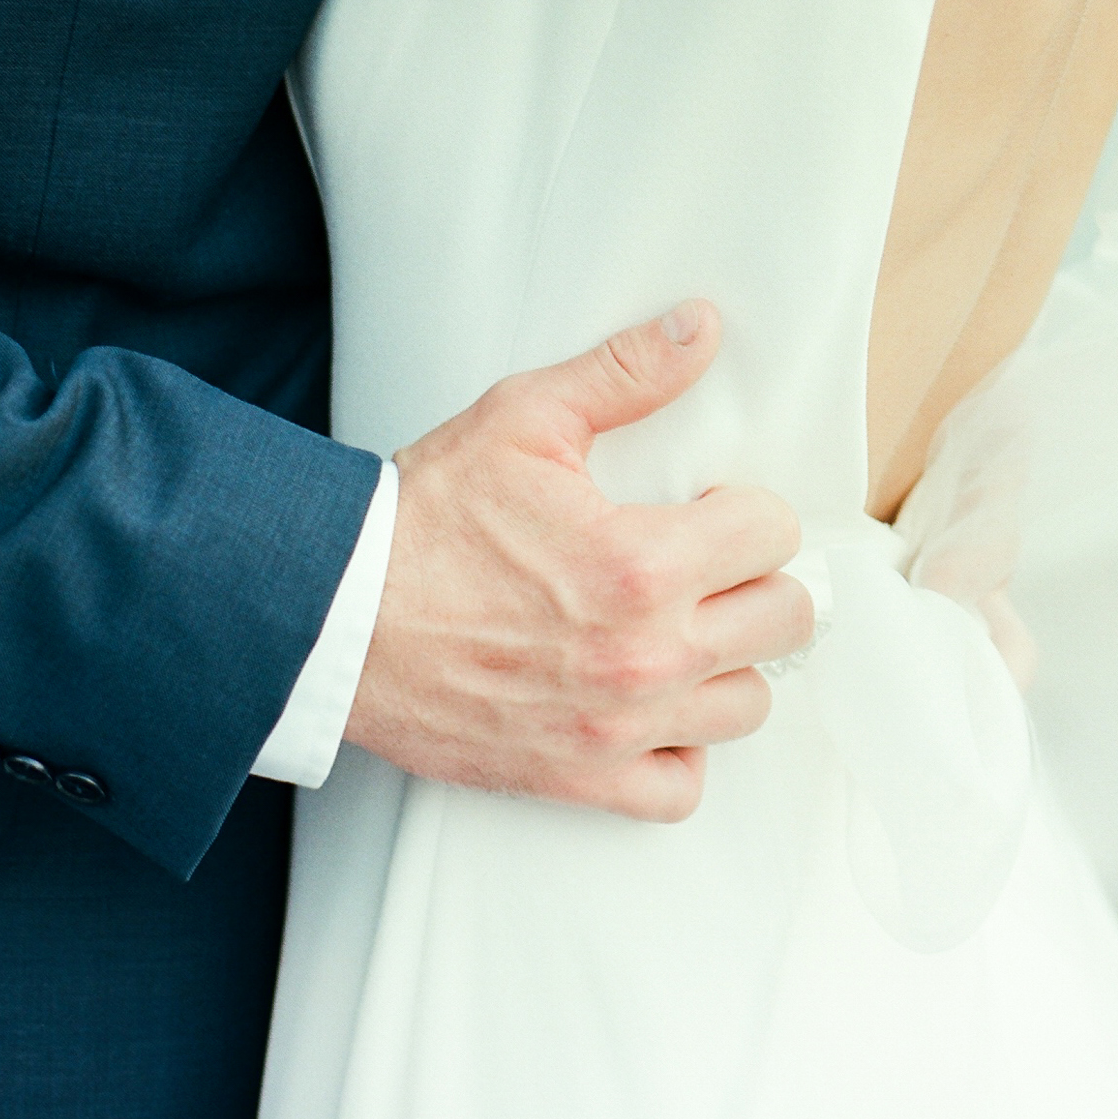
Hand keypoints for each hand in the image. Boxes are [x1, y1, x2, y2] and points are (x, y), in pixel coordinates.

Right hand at [344, 300, 811, 821]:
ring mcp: (615, 726)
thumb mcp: (525, 420)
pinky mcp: (577, 777)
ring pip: (747, 703)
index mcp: (642, 565)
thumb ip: (624, 374)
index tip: (708, 506)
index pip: (772, 533)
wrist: (335, 620)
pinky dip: (680, 748)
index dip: (745, 507)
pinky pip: (680, 787)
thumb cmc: (422, 524)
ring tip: (682, 626)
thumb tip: (697, 330)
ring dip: (727, 660)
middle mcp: (643, 656)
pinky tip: (653, 702)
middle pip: (782, 618)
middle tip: (707, 561)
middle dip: (754, 577)